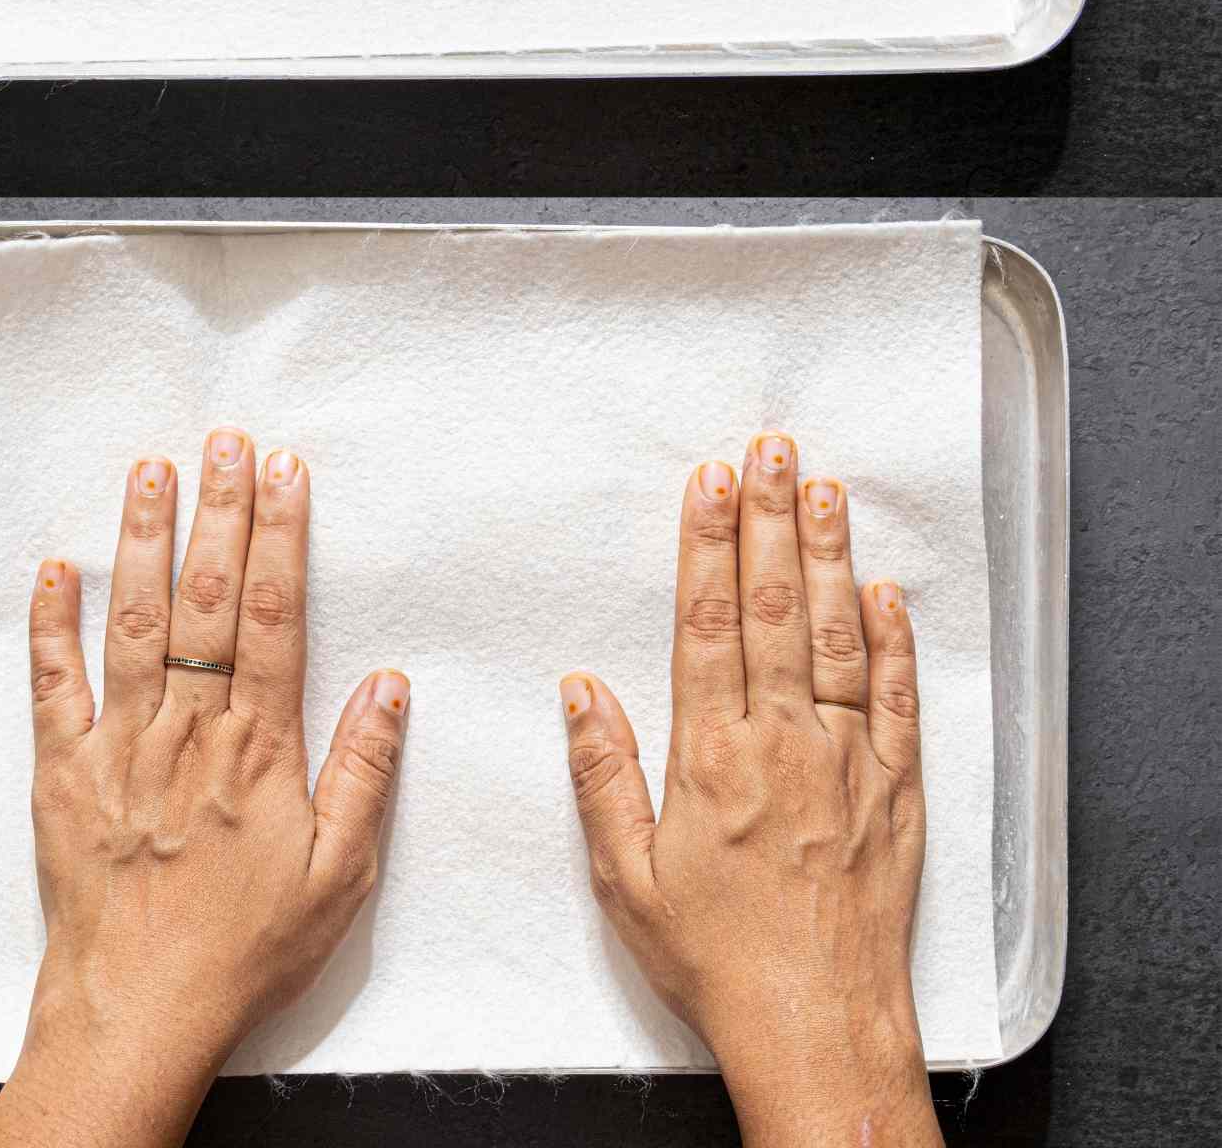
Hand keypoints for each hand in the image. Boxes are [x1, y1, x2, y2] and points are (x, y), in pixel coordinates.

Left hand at [0, 430, 409, 1147]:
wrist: (138, 1014)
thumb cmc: (243, 950)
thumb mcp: (338, 875)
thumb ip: (364, 773)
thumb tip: (391, 684)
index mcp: (256, 748)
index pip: (271, 617)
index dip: (280, 537)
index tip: (285, 474)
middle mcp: (187, 730)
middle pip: (205, 600)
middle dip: (219, 512)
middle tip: (225, 441)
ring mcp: (119, 745)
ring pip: (133, 623)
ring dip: (142, 541)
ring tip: (151, 470)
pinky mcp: (64, 772)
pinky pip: (54, 685)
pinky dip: (51, 625)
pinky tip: (54, 568)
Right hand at [560, 434, 940, 1147]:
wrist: (817, 1027)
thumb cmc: (717, 960)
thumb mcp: (626, 879)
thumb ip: (602, 774)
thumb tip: (581, 688)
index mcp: (713, 758)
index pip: (709, 625)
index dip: (709, 545)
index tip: (711, 482)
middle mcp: (784, 744)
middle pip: (774, 609)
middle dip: (771, 520)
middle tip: (773, 449)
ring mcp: (847, 761)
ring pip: (836, 637)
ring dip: (830, 557)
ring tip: (827, 488)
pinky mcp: (896, 790)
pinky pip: (897, 700)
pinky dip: (893, 641)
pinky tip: (884, 591)